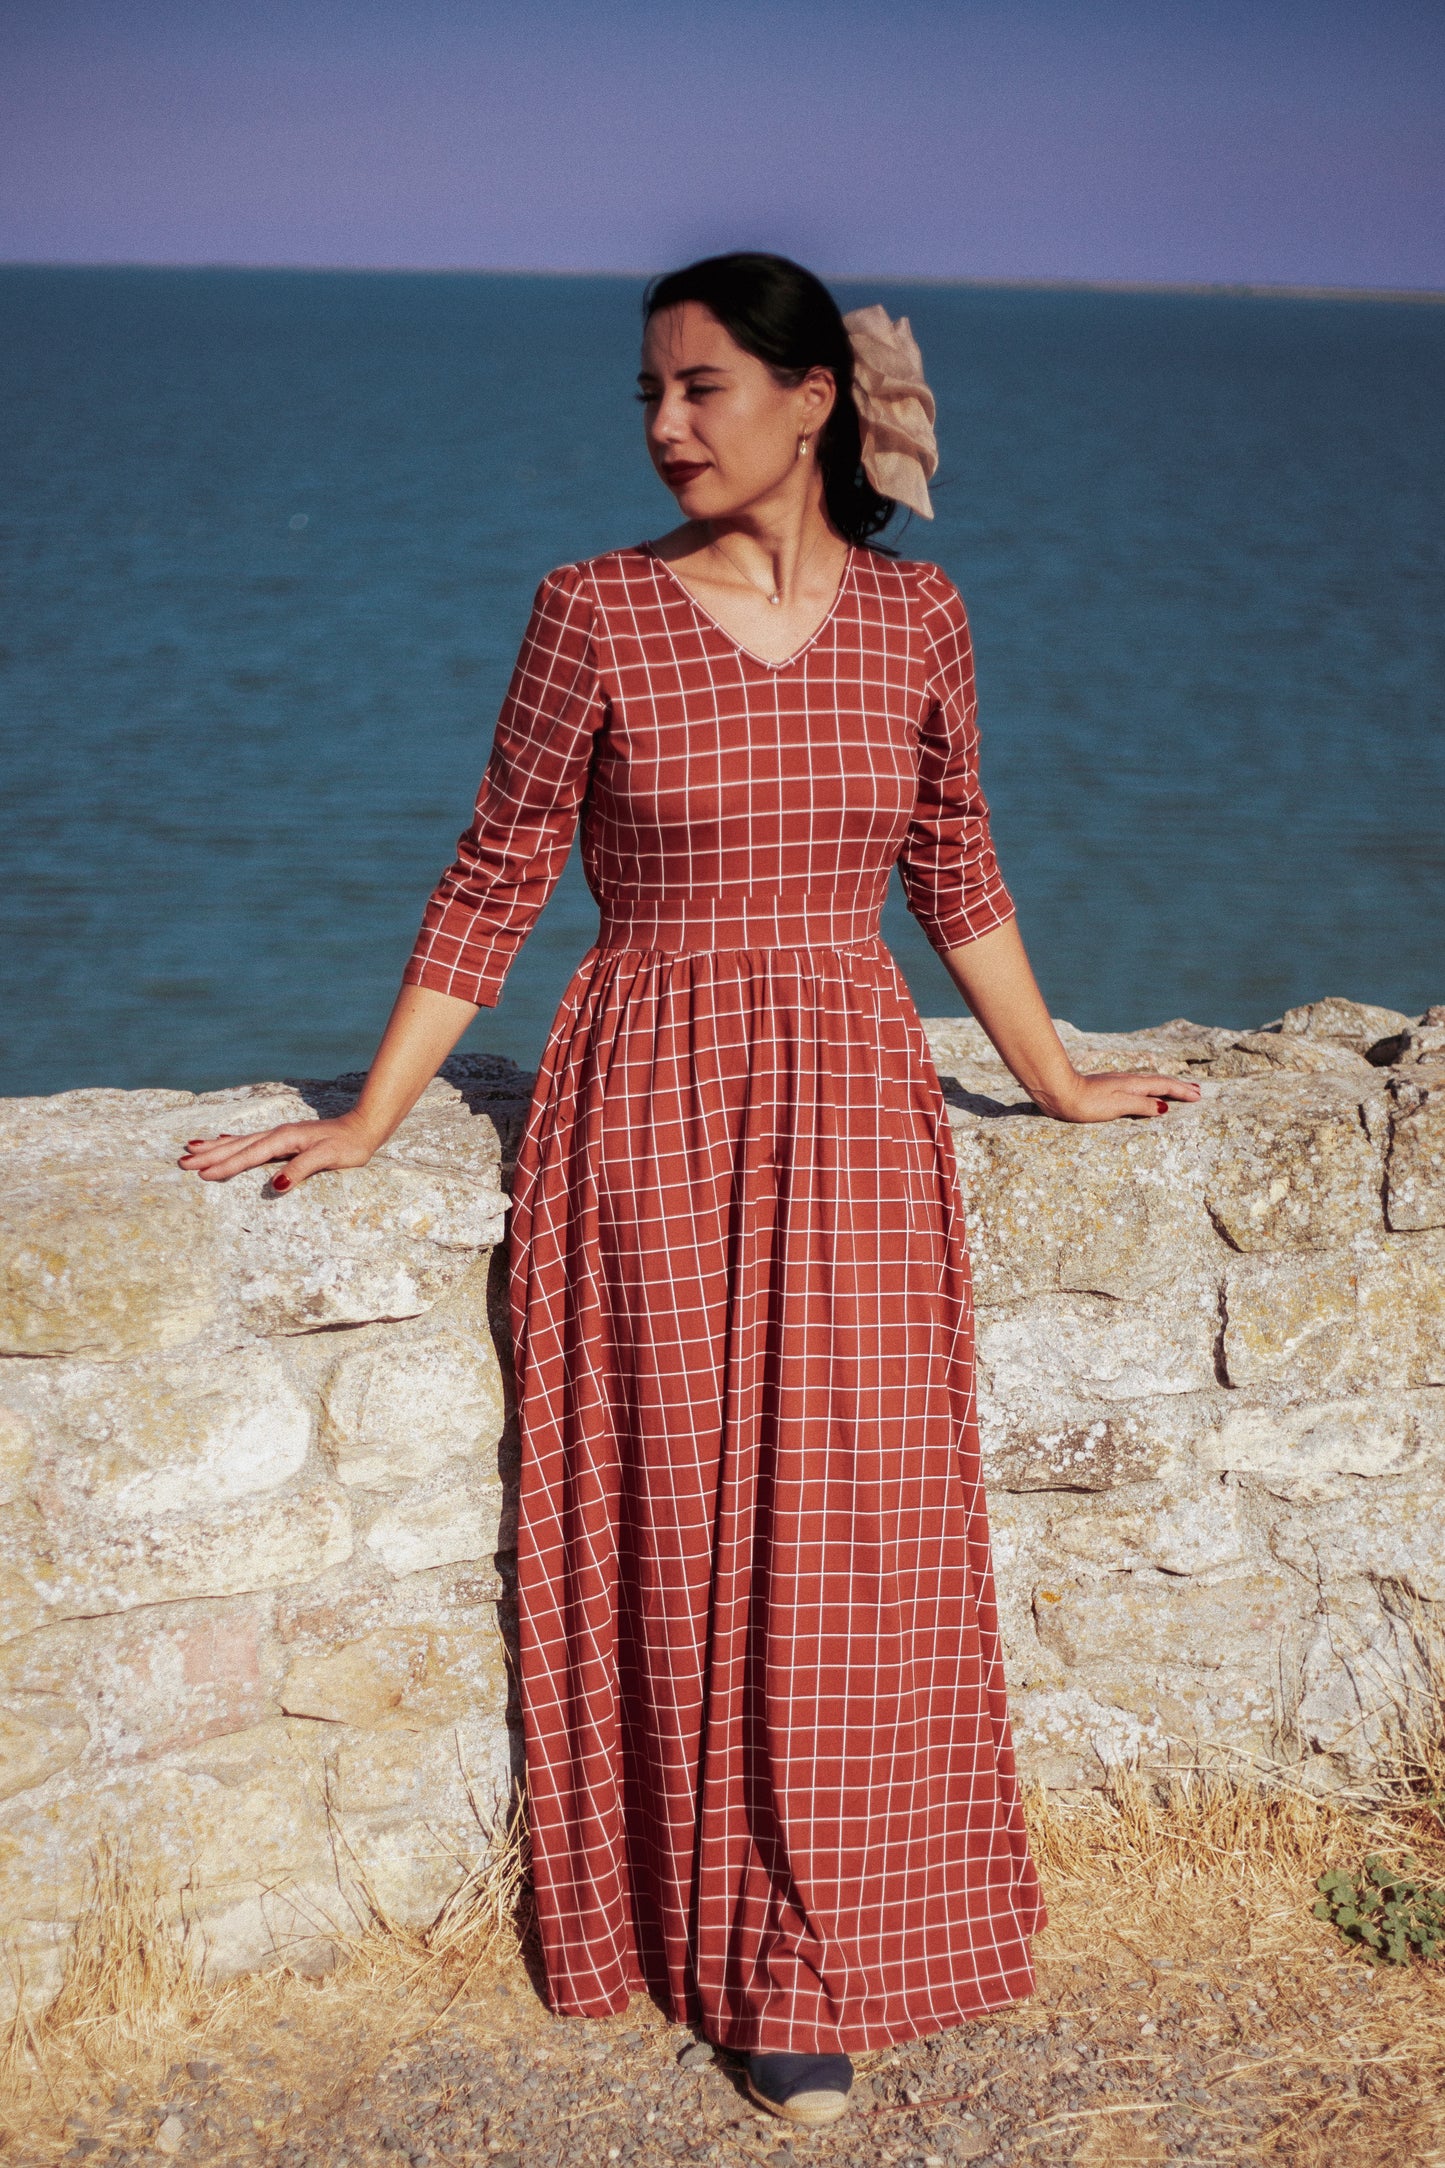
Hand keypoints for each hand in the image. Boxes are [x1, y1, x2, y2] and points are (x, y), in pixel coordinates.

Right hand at [177, 1110, 379, 1189]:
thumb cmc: (349, 1146)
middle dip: (210, 1155)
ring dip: (216, 1147)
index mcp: (283, 1139)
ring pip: (240, 1141)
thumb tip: (277, 1185)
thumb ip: (302, 1170)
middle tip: (182, 1161)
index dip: (225, 1166)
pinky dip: (233, 1141)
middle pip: (237, 1146)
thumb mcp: (329, 1158)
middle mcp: (277, 1134)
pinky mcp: (284, 1138)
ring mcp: (279, 1135)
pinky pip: (250, 1140)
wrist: (363, 1128)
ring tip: (192, 1148)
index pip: (249, 1156)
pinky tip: (223, 1139)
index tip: (202, 1174)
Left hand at [1034, 1071, 1201, 1123]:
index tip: (1198, 1096)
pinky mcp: (1108, 1088)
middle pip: (1159, 1082)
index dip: (1182, 1092)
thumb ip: (1142, 1105)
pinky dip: (1150, 1089)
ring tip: (1177, 1091)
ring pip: (1149, 1083)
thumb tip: (1164, 1107)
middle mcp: (1128, 1081)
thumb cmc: (1087, 1102)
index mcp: (1133, 1085)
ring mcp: (1117, 1083)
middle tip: (1197, 1091)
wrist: (1059, 1092)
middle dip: (1178, 1087)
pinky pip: (1138, 1087)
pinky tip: (1145, 1092)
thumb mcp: (1118, 1105)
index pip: (1164, 1087)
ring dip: (1166, 1087)